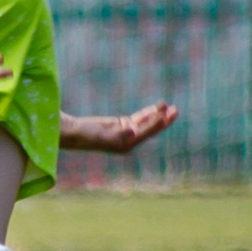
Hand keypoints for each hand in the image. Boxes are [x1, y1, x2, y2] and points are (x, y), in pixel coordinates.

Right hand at [59, 102, 178, 153]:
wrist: (75, 133)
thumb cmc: (87, 135)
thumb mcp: (103, 134)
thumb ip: (118, 133)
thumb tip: (132, 130)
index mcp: (127, 144)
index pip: (146, 132)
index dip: (156, 123)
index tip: (165, 114)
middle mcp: (130, 140)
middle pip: (151, 128)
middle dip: (163, 120)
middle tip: (175, 110)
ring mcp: (126, 132)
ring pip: (147, 122)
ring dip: (158, 114)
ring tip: (169, 106)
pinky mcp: (122, 124)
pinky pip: (139, 118)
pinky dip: (148, 113)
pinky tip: (157, 108)